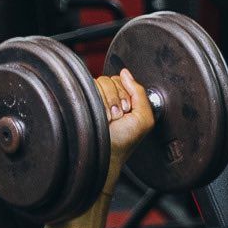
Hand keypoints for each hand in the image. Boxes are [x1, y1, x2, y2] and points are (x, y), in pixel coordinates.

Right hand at [98, 67, 155, 196]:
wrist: (109, 154)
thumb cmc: (125, 140)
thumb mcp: (144, 117)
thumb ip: (139, 92)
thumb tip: (126, 73)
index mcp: (123, 98)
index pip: (122, 80)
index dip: (127, 93)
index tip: (128, 109)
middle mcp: (108, 97)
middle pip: (111, 80)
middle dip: (118, 99)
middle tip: (120, 116)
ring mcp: (94, 99)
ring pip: (101, 83)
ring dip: (109, 103)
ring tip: (111, 118)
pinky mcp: (83, 102)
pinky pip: (90, 89)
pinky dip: (100, 103)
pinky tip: (103, 116)